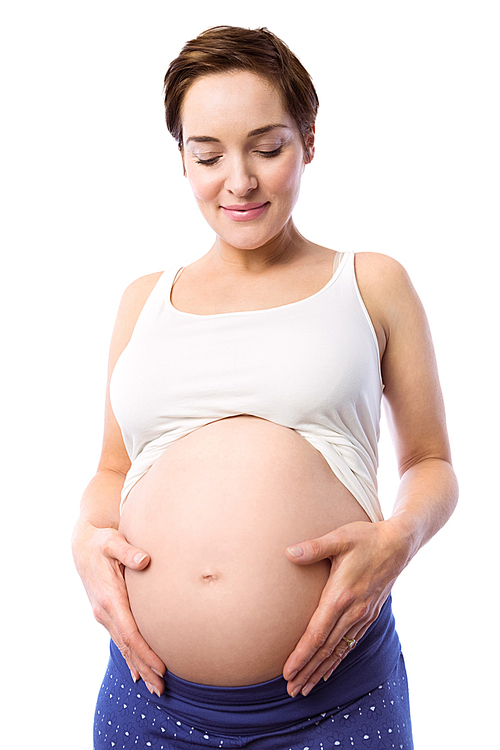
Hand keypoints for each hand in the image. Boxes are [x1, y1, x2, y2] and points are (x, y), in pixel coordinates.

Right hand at [72, 521, 165, 695]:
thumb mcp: (113, 541)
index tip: (161, 667)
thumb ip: (128, 551)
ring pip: (123, 646)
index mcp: (109, 598)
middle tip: (162, 689)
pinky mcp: (107, 613)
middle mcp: (104, 611)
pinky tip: (138, 672)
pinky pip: (120, 640)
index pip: (130, 633)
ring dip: (139, 667)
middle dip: (145, 668)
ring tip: (155, 687)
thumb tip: (144, 560)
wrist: (83, 544)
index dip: (146, 651)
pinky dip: (130, 656)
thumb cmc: (102, 540)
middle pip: (127, 646)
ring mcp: (104, 614)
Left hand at [282, 519, 409, 697]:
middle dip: (307, 671)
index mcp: (341, 595)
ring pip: (338, 650)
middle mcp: (353, 611)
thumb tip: (288, 552)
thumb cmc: (366, 538)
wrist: (399, 544)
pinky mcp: (369, 614)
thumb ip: (314, 548)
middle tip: (291, 690)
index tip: (287, 672)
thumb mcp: (339, 538)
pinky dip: (338, 659)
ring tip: (305, 688)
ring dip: (321, 670)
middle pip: (326, 649)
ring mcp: (363, 615)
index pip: (318, 633)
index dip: (302, 655)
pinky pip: (351, 643)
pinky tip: (328, 670)